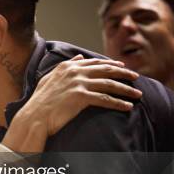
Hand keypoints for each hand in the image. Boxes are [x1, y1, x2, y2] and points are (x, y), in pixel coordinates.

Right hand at [14, 55, 141, 136]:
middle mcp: (75, 72)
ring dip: (126, 89)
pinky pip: (105, 99)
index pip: (95, 62)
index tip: (122, 67)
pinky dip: (119, 103)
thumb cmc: (40, 101)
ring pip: (110, 84)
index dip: (111, 64)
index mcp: (68, 66)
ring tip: (138, 94)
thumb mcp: (50, 78)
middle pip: (106, 70)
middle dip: (124, 73)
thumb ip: (65, 66)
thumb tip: (80, 56)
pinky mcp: (81, 97)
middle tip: (136, 77)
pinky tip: (128, 107)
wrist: (35, 116)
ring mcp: (78, 83)